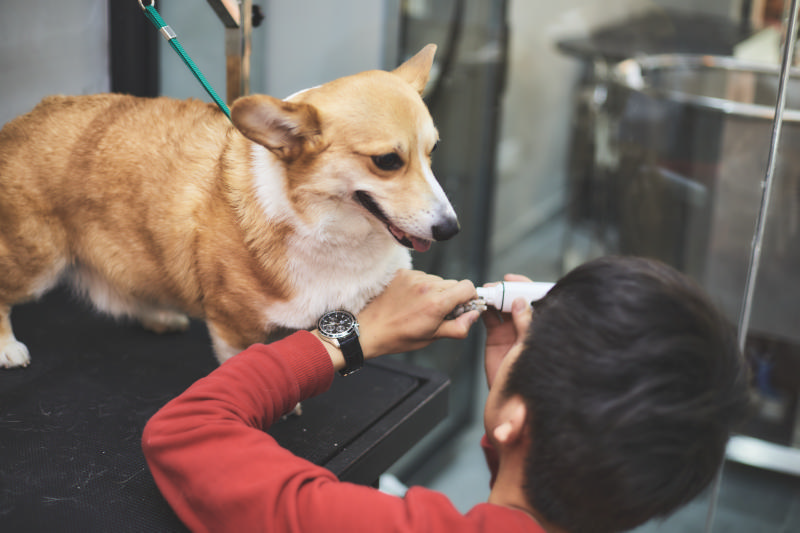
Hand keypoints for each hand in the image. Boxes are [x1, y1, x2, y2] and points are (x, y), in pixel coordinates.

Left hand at [357, 269, 479, 358]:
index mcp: (437, 303)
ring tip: (421, 306)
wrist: (371, 329)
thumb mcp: (433, 337)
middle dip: (452, 297)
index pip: (467, 287)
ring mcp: (414, 277)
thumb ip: (458, 326)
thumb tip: (474, 314)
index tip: (463, 307)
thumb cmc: (401, 337)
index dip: (470, 298)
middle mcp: (427, 286)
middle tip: (440, 312)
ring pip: (438, 279)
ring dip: (436, 291)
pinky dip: (422, 286)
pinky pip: (423, 276)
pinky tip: (412, 299)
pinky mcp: (403, 273)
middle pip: (454, 283)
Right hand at [482, 274, 532, 387]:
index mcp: (540, 328)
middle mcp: (527, 328)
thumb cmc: (527, 382)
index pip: (538, 301)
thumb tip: (520, 302)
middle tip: (494, 287)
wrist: (508, 406)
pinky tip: (479, 304)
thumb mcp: (527, 348)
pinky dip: (483, 309)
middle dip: (506, 290)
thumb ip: (525, 324)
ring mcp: (511, 332)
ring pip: (503, 307)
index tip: (513, 280)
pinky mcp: (496, 338)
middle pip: (518, 300)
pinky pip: (490, 318)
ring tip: (484, 293)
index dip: (527, 287)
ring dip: (494, 298)